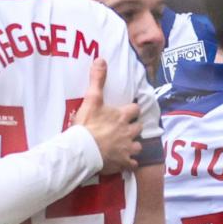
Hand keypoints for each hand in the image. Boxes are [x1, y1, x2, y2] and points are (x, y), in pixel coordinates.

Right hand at [73, 59, 142, 173]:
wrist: (83, 149)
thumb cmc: (87, 125)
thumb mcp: (91, 99)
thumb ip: (97, 80)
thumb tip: (101, 59)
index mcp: (122, 116)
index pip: (136, 109)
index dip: (132, 110)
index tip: (128, 111)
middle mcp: (129, 131)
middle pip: (139, 128)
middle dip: (134, 128)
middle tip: (125, 128)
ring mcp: (127, 148)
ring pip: (138, 146)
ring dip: (134, 145)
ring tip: (126, 146)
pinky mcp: (123, 162)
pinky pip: (132, 164)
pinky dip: (129, 163)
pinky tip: (125, 163)